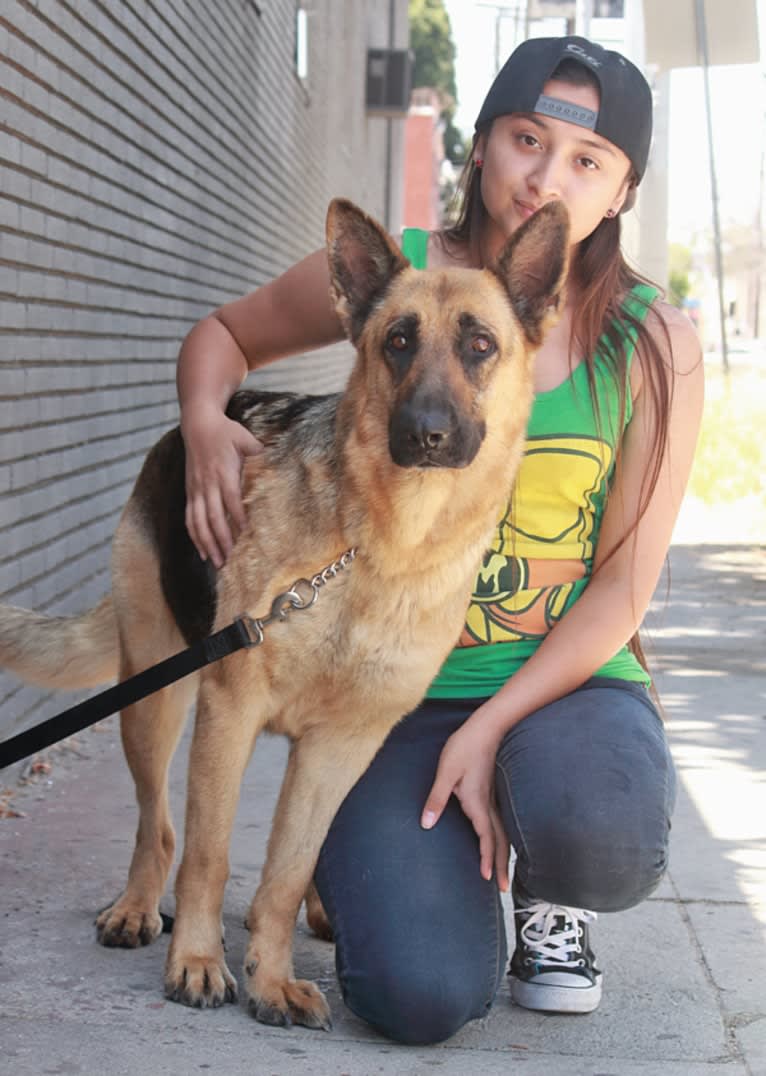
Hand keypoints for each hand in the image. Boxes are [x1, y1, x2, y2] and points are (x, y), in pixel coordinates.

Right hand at [181, 404, 261, 567]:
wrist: (198, 423)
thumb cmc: (226, 431)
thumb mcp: (245, 437)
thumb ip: (260, 452)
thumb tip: (277, 463)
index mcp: (224, 471)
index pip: (231, 499)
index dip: (238, 518)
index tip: (246, 536)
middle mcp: (208, 483)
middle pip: (214, 517)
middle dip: (222, 540)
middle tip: (232, 561)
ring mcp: (196, 489)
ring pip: (199, 522)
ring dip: (208, 543)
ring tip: (217, 563)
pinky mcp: (190, 492)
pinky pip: (190, 518)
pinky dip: (195, 536)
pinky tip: (202, 551)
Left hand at [421, 716, 509, 890]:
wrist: (486, 727)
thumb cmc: (464, 747)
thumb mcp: (445, 772)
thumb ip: (436, 798)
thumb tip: (426, 824)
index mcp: (477, 803)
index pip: (485, 837)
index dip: (487, 858)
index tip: (487, 879)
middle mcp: (489, 804)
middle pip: (500, 840)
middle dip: (502, 865)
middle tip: (503, 889)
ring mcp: (494, 797)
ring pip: (504, 832)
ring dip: (505, 853)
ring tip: (505, 870)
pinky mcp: (493, 791)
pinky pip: (502, 821)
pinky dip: (504, 837)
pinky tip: (501, 839)